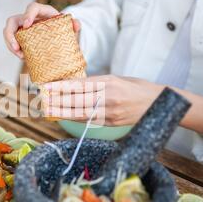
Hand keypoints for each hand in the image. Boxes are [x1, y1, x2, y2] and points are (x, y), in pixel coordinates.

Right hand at [3, 2, 80, 58]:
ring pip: (8, 32)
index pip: (32, 7)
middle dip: (10, 34)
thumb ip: (75, 25)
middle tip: (17, 47)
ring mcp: (22, 28)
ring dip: (10, 44)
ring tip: (19, 55)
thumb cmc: (64, 29)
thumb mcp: (70, 27)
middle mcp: (29, 18)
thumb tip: (76, 25)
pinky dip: (14, 49)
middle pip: (12, 21)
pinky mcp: (20, 37)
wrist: (60, 35)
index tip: (26, 25)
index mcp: (42, 12)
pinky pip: (11, 41)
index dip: (27, 15)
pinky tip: (22, 57)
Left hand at [43, 75, 163, 125]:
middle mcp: (109, 98)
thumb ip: (98, 83)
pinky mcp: (113, 122)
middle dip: (57, 100)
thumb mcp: (118, 79)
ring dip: (62, 112)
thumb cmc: (138, 88)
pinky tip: (64, 116)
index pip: (80, 85)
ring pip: (81, 113)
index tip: (47, 87)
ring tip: (47, 110)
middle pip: (77, 100)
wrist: (161, 103)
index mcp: (110, 82)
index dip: (61, 87)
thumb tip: (76, 85)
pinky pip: (89, 121)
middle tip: (41, 100)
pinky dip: (75, 118)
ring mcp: (111, 112)